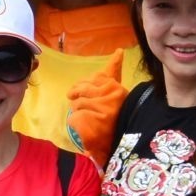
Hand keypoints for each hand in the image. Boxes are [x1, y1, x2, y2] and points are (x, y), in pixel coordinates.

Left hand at [65, 51, 126, 165]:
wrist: (121, 145)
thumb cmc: (119, 117)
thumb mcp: (118, 93)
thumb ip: (115, 71)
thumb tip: (118, 51)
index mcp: (116, 88)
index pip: (97, 77)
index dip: (87, 85)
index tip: (88, 93)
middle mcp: (109, 98)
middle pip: (81, 90)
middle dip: (78, 98)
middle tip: (83, 107)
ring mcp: (100, 111)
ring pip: (76, 105)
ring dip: (79, 113)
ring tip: (90, 121)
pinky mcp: (90, 124)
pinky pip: (73, 119)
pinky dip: (76, 125)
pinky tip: (86, 129)